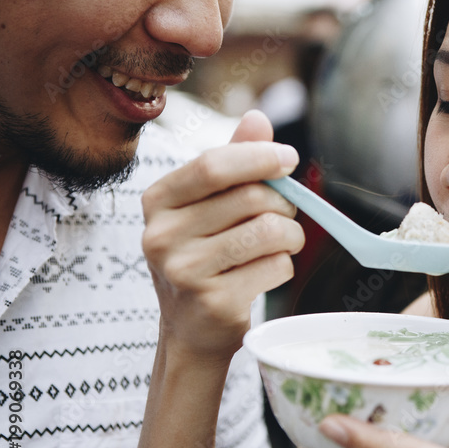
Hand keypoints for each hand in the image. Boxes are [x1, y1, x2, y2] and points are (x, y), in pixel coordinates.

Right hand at [142, 110, 304, 361]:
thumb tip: (258, 118)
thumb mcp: (207, 206)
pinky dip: (284, 266)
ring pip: (270, 232)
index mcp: (157, 202)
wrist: (192, 329)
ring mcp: (185, 272)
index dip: (259, 157)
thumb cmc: (205, 256)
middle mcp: (161, 236)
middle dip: (284, 204)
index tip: (289, 159)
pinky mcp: (214, 302)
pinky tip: (266, 273)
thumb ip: (232, 162)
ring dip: (291, 236)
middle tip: (285, 215)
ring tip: (282, 244)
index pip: (213, 165)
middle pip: (251, 199)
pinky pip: (276, 266)